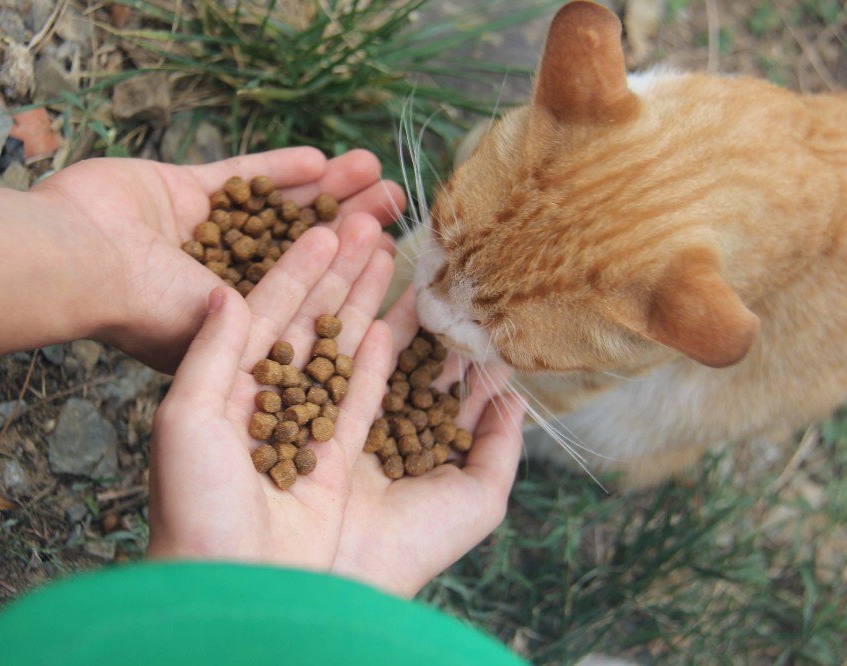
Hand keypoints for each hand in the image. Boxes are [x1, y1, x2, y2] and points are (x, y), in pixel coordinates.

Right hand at [35, 148, 405, 372]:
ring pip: (276, 211)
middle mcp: (215, 279)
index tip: (391, 257)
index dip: (351, 278)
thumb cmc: (144, 313)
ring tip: (373, 171)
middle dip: (349, 228)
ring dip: (324, 192)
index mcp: (229, 323)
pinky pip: (238, 176)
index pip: (306, 299)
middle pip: (298, 251)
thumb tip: (330, 338)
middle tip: (396, 205)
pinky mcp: (176, 192)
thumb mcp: (221, 343)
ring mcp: (196, 234)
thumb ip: (270, 339)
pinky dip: (277, 169)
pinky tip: (321, 158)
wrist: (73, 260)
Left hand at [146, 211, 396, 568]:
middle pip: (307, 323)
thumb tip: (227, 293)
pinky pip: (357, 402)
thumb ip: (211, 352)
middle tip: (368, 227)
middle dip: (337, 276)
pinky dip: (373, 365)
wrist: (230, 581)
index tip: (326, 228)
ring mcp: (299, 430)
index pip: (265, 311)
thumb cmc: (194, 506)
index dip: (297, 269)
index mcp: (221, 385)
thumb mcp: (187, 420)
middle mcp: (261, 402)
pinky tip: (390, 327)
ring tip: (388, 261)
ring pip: (337, 355)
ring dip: (362, 307)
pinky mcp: (332, 462)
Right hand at [331, 288, 526, 596]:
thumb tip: (518, 400)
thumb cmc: (422, 541)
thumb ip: (501, 448)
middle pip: (421, 369)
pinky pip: (354, 365)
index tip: (491, 318)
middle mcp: (398, 433)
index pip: (459, 397)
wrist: (349, 566)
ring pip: (389, 358)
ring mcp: (362, 422)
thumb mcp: (481, 499)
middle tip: (456, 285)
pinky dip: (372, 333)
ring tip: (425, 278)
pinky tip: (391, 301)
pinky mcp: (328, 414)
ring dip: (405, 318)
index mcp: (435, 454)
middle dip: (439, 331)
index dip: (475, 361)